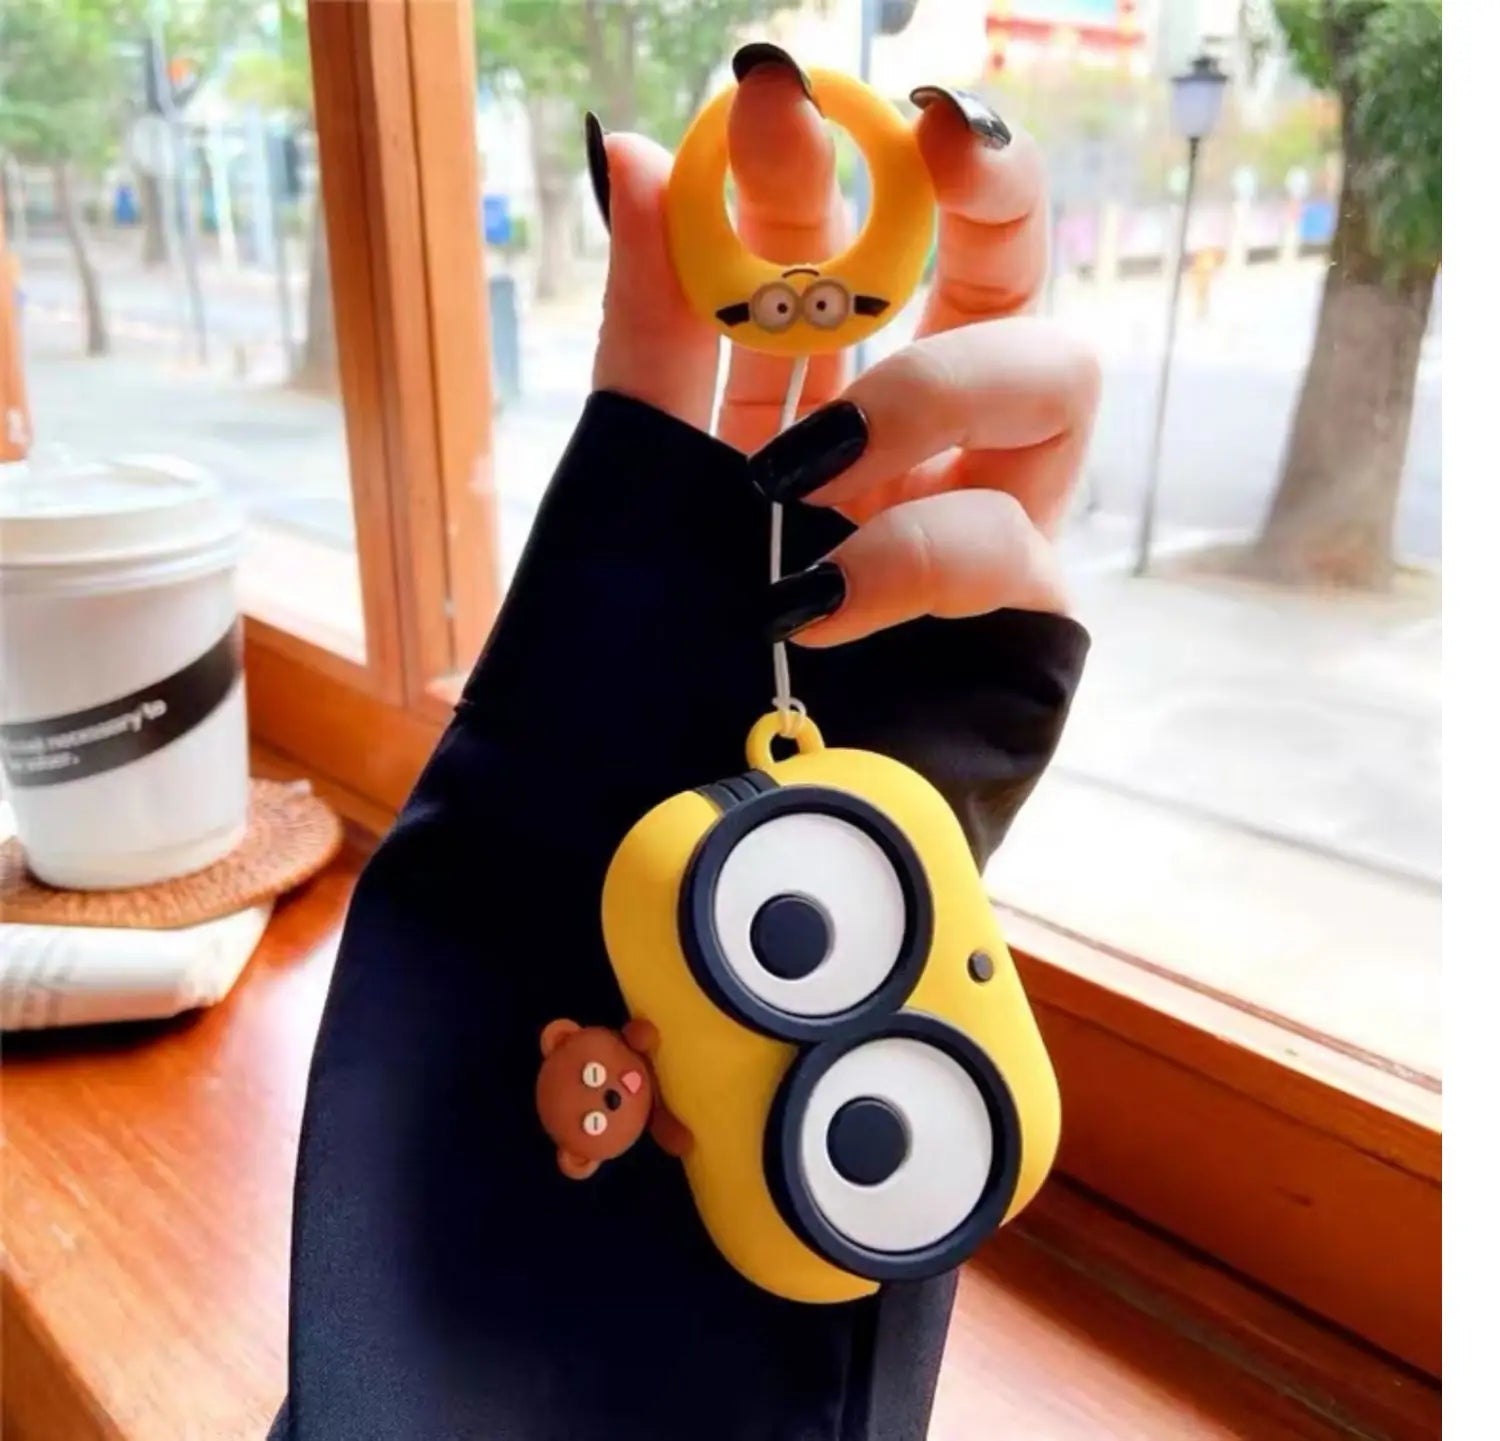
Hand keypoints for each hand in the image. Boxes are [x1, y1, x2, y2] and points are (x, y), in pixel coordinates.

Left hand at [588, 47, 1098, 645]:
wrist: (663, 837)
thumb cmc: (646, 663)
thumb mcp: (638, 475)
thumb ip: (652, 323)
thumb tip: (637, 144)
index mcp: (825, 406)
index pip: (869, 255)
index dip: (842, 169)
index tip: (776, 91)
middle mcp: (922, 454)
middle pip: (1010, 283)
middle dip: (987, 196)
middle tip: (940, 129)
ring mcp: (987, 533)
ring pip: (1057, 380)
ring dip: (929, 389)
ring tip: (812, 466)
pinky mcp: (1024, 629)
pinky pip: (1006, 545)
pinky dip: (904, 557)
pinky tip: (814, 604)